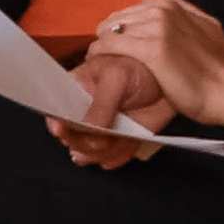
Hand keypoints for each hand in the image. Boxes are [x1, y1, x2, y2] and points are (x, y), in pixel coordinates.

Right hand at [47, 50, 171, 167]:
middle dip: (82, 143)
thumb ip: (101, 104)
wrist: (168, 78)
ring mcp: (101, 128)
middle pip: (71, 137)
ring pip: (90, 151)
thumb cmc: (137, 66)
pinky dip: (116, 157)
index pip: (55, 111)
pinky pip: (113, 155)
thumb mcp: (116, 78)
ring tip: (114, 141)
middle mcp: (84, 112)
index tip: (60, 129)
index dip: (56, 122)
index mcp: (74, 91)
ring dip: (100, 152)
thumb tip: (89, 131)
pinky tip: (119, 152)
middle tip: (99, 138)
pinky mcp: (120, 138)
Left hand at [89, 0, 223, 131]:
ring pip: (113, 30)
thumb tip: (158, 6)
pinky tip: (96, 59)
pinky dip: (100, 51)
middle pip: (120, 18)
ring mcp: (157, 29)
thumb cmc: (218, 66)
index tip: (118, 38)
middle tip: (104, 48)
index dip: (122, 24)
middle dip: (109, 32)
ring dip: (102, 43)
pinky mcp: (150, 49)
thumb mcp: (207, 27)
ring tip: (98, 55)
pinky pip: (112, 45)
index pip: (134, 9)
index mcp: (174, 5)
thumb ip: (185, 14)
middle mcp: (164, 11)